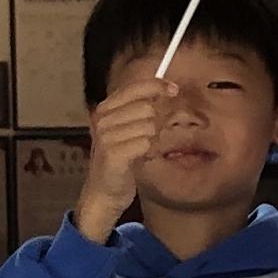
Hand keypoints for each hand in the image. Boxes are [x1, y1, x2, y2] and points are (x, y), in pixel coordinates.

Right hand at [77, 77, 172, 237]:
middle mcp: (103, 119)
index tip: (174, 89)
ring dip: (152, 139)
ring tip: (141, 149)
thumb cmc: (119, 159)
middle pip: (147, 107)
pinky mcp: (113, 154)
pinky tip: (139, 158)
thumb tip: (169, 90)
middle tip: (152, 135)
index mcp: (105, 108)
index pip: (135, 87)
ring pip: (149, 126)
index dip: (157, 86)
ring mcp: (106, 136)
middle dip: (158, 120)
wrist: (104, 192)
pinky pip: (146, 143)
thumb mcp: (127, 129)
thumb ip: (142, 109)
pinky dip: (148, 151)